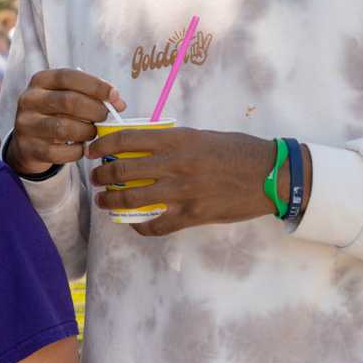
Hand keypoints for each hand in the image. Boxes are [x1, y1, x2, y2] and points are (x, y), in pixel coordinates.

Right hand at [6, 68, 125, 176]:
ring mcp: (26, 125)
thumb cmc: (56, 114)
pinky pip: (59, 152)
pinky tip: (82, 148)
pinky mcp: (29, 148)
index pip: (68, 76)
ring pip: (64, 128)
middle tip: (105, 117)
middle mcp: (29, 100)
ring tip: (93, 132)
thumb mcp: (67, 97)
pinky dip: (76, 151)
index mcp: (41, 80)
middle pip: (68, 101)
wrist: (28, 142)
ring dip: (86, 131)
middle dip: (94, 110)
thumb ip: (91, 96)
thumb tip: (119, 104)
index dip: (95, 85)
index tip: (115, 96)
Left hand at [87, 125, 284, 236]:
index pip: (127, 139)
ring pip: (133, 199)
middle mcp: (176, 165)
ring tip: (105, 201)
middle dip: (102, 175)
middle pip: (123, 170)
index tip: (92, 150)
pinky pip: (156, 225)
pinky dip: (140, 226)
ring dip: (112, 202)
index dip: (103, 145)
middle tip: (97, 178)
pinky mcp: (192, 215)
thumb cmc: (238, 151)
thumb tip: (144, 146)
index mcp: (178, 140)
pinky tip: (134, 223)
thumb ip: (174, 141)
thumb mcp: (203, 136)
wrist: (270, 175)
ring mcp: (183, 192)